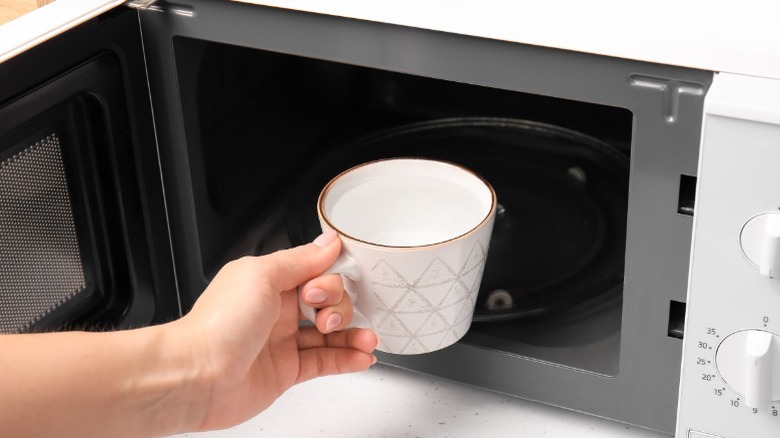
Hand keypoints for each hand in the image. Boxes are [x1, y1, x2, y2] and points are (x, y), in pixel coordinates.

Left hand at [172, 229, 377, 431]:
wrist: (196, 376)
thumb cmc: (218, 325)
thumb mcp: (262, 275)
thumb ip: (300, 260)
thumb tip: (328, 242)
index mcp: (268, 281)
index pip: (316, 272)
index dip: (329, 279)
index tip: (325, 289)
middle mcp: (276, 309)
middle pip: (328, 302)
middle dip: (339, 306)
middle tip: (326, 316)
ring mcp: (282, 341)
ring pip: (330, 334)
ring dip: (353, 333)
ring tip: (367, 339)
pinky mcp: (286, 371)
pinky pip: (325, 362)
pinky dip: (347, 359)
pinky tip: (362, 356)